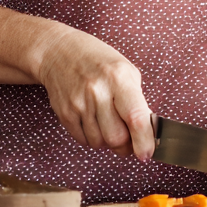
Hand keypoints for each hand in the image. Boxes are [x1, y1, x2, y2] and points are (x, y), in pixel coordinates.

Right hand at [36, 26, 153, 161]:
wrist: (59, 52)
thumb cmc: (99, 61)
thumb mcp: (126, 71)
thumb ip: (138, 101)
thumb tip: (147, 132)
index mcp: (119, 78)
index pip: (135, 117)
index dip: (144, 140)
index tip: (147, 153)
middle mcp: (98, 91)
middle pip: (116, 138)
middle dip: (126, 145)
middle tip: (130, 139)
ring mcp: (78, 103)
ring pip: (99, 143)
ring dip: (108, 141)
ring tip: (108, 122)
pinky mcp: (64, 113)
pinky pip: (83, 140)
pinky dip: (92, 138)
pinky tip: (94, 121)